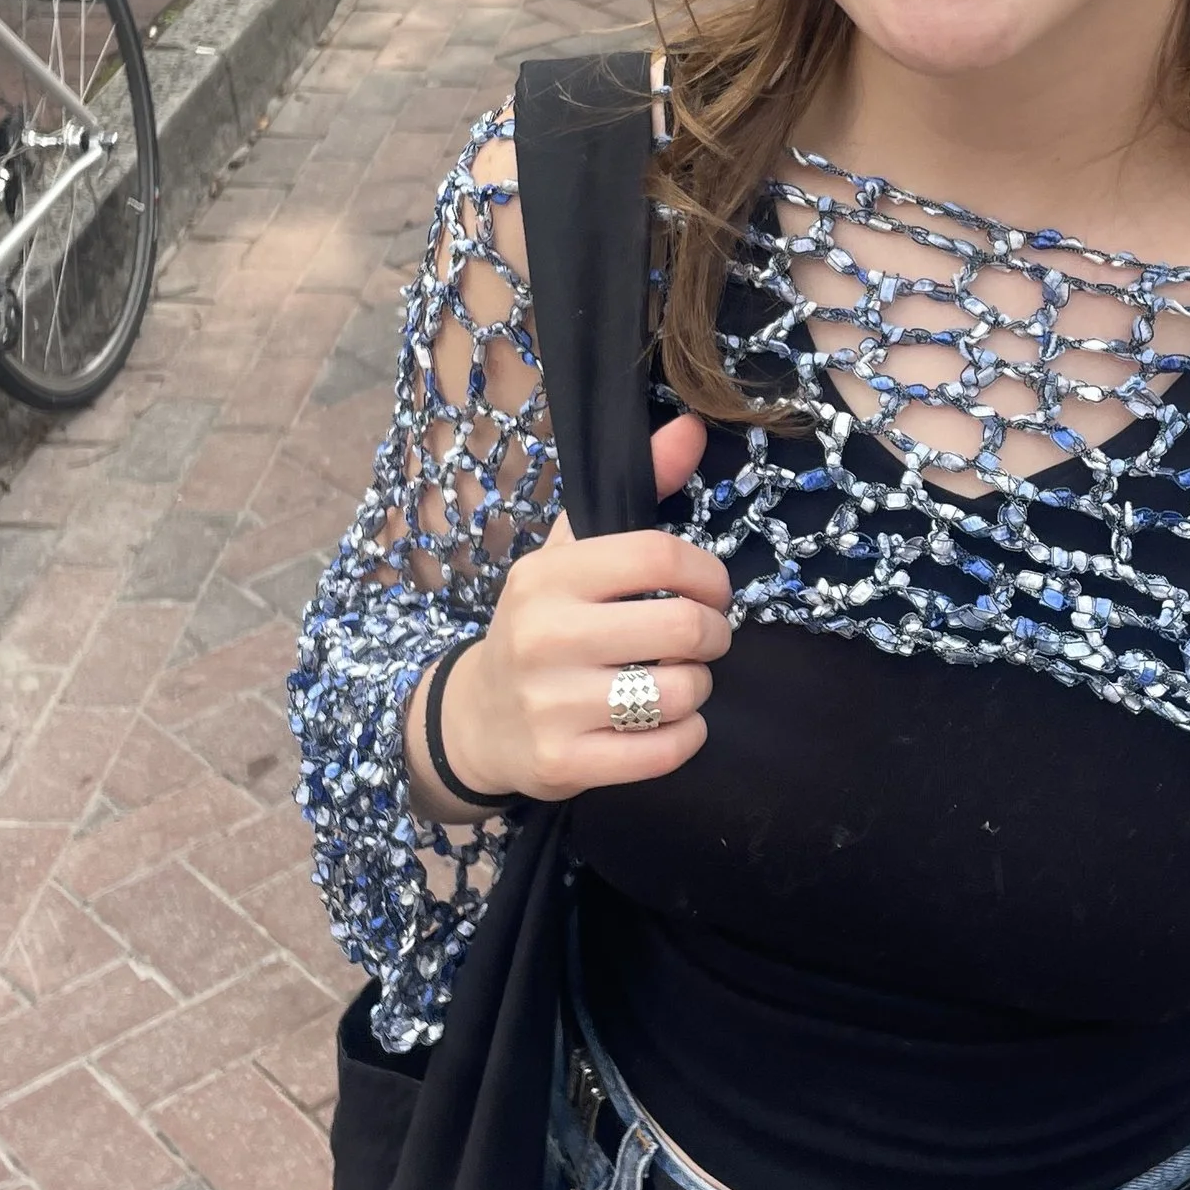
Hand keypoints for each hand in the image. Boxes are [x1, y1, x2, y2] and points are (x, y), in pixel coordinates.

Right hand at [417, 415, 730, 808]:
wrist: (477, 720)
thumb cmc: (543, 625)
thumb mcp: (572, 554)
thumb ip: (638, 490)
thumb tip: (690, 426)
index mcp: (548, 575)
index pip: (660, 556)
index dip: (708, 574)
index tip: (712, 591)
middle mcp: (543, 635)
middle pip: (683, 627)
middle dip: (713, 635)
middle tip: (701, 641)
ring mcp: (551, 704)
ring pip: (681, 692)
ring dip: (698, 688)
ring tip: (676, 682)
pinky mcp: (564, 763)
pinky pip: (668, 750)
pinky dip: (687, 735)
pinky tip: (667, 723)